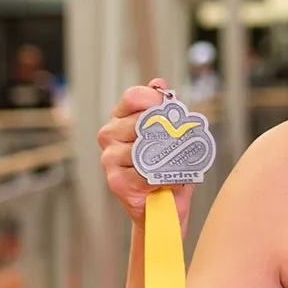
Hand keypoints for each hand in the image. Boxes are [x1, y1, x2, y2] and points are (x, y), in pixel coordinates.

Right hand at [97, 78, 195, 230]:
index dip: (153, 98)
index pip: (132, 97)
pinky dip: (163, 176)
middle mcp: (110, 134)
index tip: (168, 107)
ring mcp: (109, 158)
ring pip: (141, 147)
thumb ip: (166, 108)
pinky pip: (144, 173)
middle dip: (164, 130)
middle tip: (178, 140)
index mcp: (122, 118)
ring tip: (175, 162)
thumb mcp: (173, 133)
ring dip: (165, 155)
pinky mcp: (116, 181)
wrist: (166, 203)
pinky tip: (170, 179)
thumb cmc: (169, 164)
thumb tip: (158, 83)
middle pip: (138, 121)